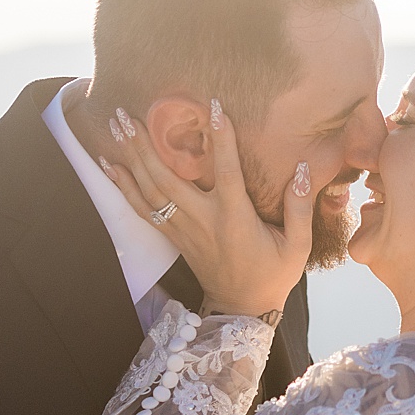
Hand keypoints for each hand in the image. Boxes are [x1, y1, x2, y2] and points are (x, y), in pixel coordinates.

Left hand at [101, 99, 313, 317]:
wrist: (243, 309)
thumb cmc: (274, 273)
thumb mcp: (298, 246)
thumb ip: (300, 207)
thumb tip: (304, 169)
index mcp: (235, 218)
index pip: (227, 172)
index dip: (222, 139)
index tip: (213, 105)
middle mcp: (204, 221)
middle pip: (167, 178)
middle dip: (145, 144)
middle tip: (126, 112)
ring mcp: (184, 230)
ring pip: (150, 191)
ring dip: (130, 157)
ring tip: (115, 126)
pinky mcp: (174, 238)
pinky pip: (143, 210)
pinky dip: (125, 187)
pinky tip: (111, 165)